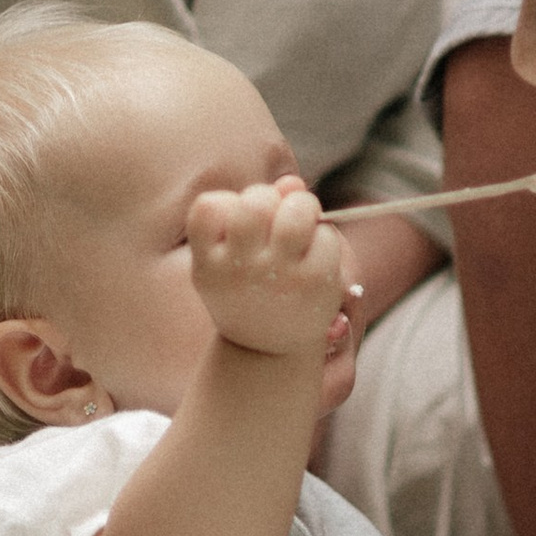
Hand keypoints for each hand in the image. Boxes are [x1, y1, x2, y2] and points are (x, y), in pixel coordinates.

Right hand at [188, 179, 355, 368]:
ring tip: (302, 228)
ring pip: (297, 210)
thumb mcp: (234, 258)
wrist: (270, 353)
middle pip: (257, 202)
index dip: (228, 204)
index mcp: (208, 264)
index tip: (237, 224)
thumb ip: (257, 212)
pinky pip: (326, 236)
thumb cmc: (248, 293)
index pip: (209, 207)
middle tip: (277, 220)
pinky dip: (325, 240)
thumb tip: (292, 183)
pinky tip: (317, 259)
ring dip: (305, 208)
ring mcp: (278, 276)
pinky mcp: (314, 282)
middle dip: (272, 198)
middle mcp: (239, 269)